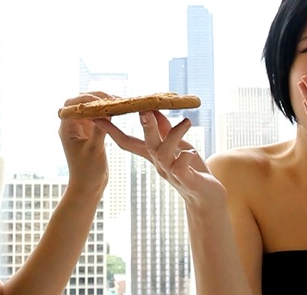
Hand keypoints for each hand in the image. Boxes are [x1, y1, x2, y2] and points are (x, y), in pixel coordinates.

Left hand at [58, 93, 109, 194]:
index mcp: (67, 129)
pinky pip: (98, 116)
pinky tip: (117, 110)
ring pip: (90, 107)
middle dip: (95, 97)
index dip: (84, 99)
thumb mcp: (94, 149)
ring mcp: (82, 128)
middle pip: (80, 103)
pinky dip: (106, 111)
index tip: (101, 101)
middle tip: (112, 99)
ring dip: (102, 103)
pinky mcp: (91, 131)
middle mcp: (72, 126)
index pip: (71, 106)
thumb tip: (107, 110)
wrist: (88, 186)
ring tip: (117, 102)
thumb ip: (99, 129)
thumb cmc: (87, 171)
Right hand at [93, 111, 226, 206]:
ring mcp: (171, 173)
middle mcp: (159, 164)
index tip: (98, 116)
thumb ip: (165, 129)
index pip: (128, 141)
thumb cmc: (191, 169)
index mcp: (153, 155)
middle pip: (146, 144)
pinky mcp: (186, 180)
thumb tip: (154, 109)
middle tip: (144, 109)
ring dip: (173, 135)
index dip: (112, 130)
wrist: (208, 197)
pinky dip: (186, 155)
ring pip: (163, 154)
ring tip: (187, 122)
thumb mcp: (177, 145)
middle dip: (145, 125)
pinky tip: (192, 152)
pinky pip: (181, 167)